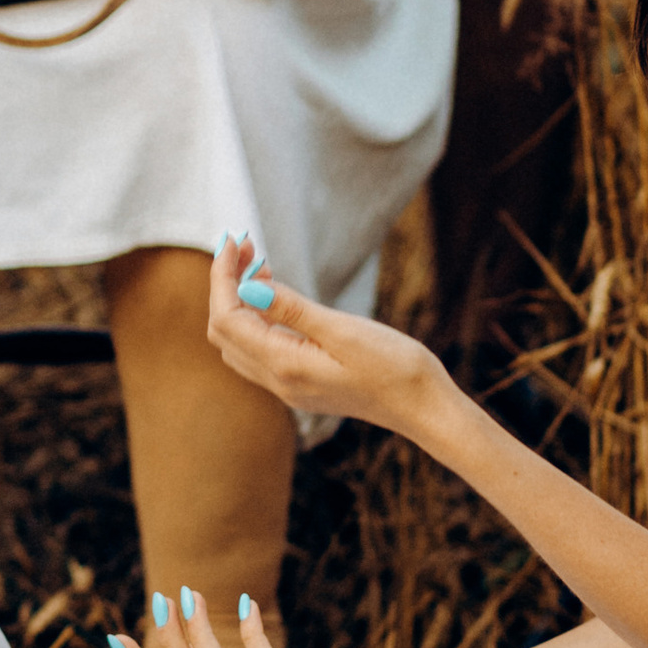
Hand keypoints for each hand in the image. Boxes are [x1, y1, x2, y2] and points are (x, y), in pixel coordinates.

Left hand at [207, 237, 445, 437]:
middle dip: (226, 285)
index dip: (222, 277)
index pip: (227, 318)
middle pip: (224, 330)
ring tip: (259, 264)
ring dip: (239, 301)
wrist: (425, 407)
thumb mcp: (344, 331)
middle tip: (246, 245)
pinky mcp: (301, 384)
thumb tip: (246, 288)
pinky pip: (260, 350)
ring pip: (240, 341)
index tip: (232, 240)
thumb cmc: (395, 368)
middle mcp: (279, 382)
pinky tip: (275, 295)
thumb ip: (292, 310)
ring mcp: (289, 386)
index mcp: (284, 366)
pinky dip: (257, 318)